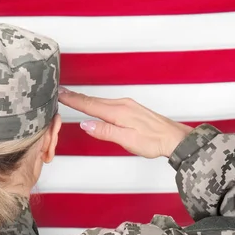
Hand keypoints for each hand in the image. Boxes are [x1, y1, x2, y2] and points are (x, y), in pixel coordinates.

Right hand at [58, 87, 191, 157]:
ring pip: (100, 102)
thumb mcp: (127, 140)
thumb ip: (105, 131)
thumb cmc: (154, 141)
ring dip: (85, 100)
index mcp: (118, 112)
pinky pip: (108, 103)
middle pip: (93, 101)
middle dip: (75, 97)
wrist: (174, 138)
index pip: (89, 105)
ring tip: (72, 97)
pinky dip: (96, 103)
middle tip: (60, 93)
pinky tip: (94, 105)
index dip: (73, 100)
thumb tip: (85, 124)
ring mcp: (127, 105)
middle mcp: (122, 105)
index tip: (59, 94)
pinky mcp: (131, 109)